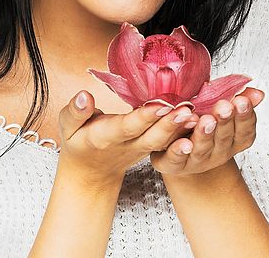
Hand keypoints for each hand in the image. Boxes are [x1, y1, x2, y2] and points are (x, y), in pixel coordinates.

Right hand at [56, 91, 203, 188]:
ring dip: (182, 129)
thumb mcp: (67, 127)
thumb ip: (75, 111)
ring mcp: (142, 149)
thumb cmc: (78, 141)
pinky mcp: (152, 147)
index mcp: (105, 138)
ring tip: (200, 115)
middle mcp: (128, 145)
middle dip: (170, 124)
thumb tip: (84, 95)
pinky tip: (201, 118)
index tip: (160, 105)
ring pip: (164, 140)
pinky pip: (169, 141)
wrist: (91, 172)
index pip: (126, 127)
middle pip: (152, 136)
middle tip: (188, 110)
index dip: (143, 117)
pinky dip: (184, 132)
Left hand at [149, 88, 264, 175]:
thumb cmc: (200, 121)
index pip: (244, 131)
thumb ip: (238, 99)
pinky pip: (176, 159)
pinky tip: (183, 143)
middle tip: (224, 107)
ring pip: (202, 149)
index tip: (242, 100)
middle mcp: (217, 153)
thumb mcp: (219, 108)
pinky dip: (179, 151)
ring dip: (204, 135)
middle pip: (224, 139)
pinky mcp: (174, 164)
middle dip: (224, 122)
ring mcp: (196, 161)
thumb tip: (258, 93)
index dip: (244, 116)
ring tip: (205, 120)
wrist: (178, 148)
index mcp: (232, 140)